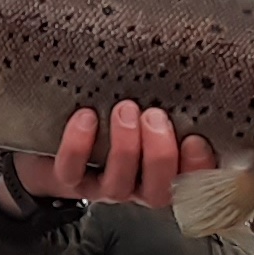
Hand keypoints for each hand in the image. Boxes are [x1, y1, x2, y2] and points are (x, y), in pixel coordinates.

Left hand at [6, 102, 216, 210]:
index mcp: (164, 168)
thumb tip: (189, 64)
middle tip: (154, 117)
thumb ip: (167, 100)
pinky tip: (86, 117)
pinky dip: (79, 145)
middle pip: (159, 190)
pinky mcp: (69, 180)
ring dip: (125, 147)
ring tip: (125, 110)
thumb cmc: (112, 120)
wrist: (54, 142)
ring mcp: (103, 186)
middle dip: (160, 154)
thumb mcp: (146, 109)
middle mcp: (137, 184)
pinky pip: (73, 171)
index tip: (195, 138)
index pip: (193, 180)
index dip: (199, 167)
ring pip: (119, 184)